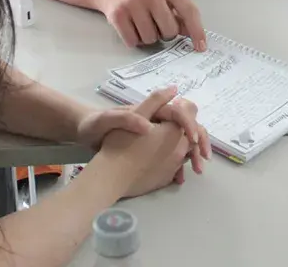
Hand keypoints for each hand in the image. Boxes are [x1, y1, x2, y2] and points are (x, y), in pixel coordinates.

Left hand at [79, 87, 209, 186]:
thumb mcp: (105, 120)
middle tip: (202, 160)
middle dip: (198, 140)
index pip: (177, 110)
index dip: (188, 123)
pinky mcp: (150, 148)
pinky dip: (179, 165)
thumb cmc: (95, 124)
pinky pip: (171, 154)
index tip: (192, 139)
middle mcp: (155, 120)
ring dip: (192, 154)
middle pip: (185, 126)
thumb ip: (125, 119)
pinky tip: (179, 178)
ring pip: (182, 141)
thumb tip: (148, 125)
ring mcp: (154, 134)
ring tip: (195, 171)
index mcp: (149, 110)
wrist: (85, 137)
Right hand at [94, 0, 205, 49]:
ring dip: (149, 38)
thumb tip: (192, 35)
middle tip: (157, 26)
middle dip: (166, 34)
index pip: (188, 10)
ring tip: (143, 25)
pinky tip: (132, 28)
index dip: (196, 30)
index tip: (200, 46)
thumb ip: (180, 15)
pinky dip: (134, 40)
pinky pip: (133, 41)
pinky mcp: (117, 14)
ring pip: (151, 38)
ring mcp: (132, 2)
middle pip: (169, 30)